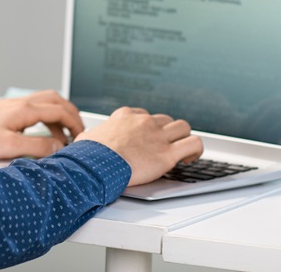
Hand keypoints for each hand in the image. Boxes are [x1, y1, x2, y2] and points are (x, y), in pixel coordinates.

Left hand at [0, 90, 83, 160]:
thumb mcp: (8, 147)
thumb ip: (37, 147)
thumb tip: (59, 147)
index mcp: (24, 109)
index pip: (60, 110)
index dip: (76, 124)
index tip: (82, 138)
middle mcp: (19, 103)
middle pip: (55, 100)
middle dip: (71, 115)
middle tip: (78, 133)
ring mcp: (11, 106)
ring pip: (44, 103)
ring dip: (57, 116)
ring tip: (62, 136)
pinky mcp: (3, 112)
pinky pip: (32, 110)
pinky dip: (43, 119)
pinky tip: (39, 134)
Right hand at [76, 107, 203, 185]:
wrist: (95, 165)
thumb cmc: (89, 155)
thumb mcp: (87, 137)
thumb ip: (91, 136)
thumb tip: (85, 140)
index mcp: (125, 116)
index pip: (144, 115)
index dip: (147, 128)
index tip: (146, 139)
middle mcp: (144, 122)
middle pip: (166, 119)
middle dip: (167, 131)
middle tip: (164, 146)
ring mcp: (157, 136)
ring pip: (183, 127)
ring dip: (183, 137)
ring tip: (181, 151)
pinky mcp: (167, 154)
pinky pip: (194, 143)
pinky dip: (195, 150)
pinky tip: (189, 159)